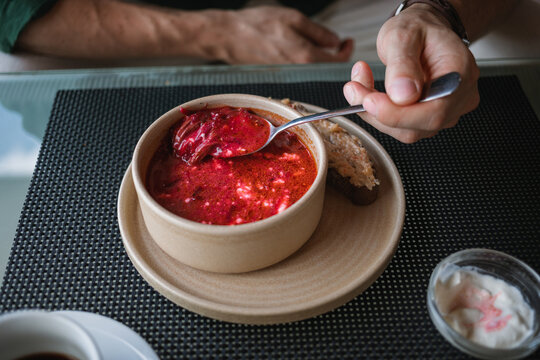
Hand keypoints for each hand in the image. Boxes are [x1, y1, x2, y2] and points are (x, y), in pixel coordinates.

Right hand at [203, 6, 352, 63]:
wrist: (230, 37)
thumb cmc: (259, 24)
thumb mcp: (294, 19)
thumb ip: (319, 33)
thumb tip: (335, 42)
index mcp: (305, 56)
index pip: (337, 61)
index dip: (346, 50)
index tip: (348, 40)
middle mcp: (299, 70)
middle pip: (326, 67)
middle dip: (334, 54)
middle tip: (336, 41)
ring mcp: (290, 74)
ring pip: (313, 69)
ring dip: (321, 57)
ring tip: (318, 41)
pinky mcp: (281, 74)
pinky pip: (301, 69)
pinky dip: (307, 60)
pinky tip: (301, 47)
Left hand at [343, 4, 478, 142]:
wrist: (422, 32)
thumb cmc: (418, 29)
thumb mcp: (404, 35)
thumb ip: (402, 64)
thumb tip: (403, 96)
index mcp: (459, 74)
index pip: (434, 111)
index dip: (398, 114)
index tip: (369, 101)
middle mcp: (457, 99)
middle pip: (417, 125)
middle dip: (379, 111)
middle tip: (354, 88)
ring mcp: (444, 112)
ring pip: (404, 130)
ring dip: (374, 112)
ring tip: (359, 82)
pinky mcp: (426, 119)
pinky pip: (399, 127)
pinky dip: (377, 112)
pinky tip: (368, 91)